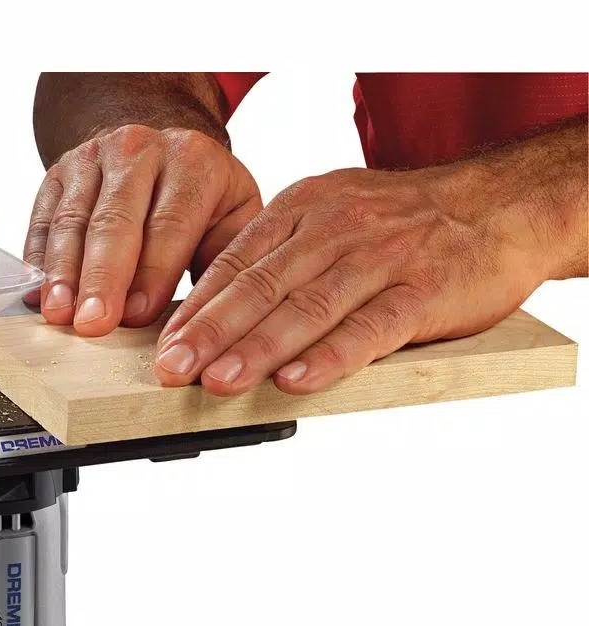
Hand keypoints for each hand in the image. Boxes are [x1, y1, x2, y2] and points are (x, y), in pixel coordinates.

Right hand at [23, 124, 261, 334]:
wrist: (161, 151)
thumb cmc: (203, 201)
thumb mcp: (233, 219)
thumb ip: (224, 262)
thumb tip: (205, 319)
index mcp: (192, 161)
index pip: (169, 223)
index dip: (152, 273)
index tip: (137, 316)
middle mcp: (139, 149)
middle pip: (115, 221)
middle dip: (102, 278)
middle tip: (92, 323)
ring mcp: (93, 157)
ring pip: (73, 220)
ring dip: (63, 273)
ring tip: (59, 315)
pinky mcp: (58, 173)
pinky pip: (43, 219)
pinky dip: (38, 261)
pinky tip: (38, 296)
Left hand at [154, 161, 554, 394]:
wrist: (499, 205)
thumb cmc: (402, 225)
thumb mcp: (331, 219)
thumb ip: (279, 260)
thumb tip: (212, 313)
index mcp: (305, 209)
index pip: (236, 262)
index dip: (196, 308)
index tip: (164, 346)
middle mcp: (337, 228)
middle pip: (261, 285)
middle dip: (210, 332)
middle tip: (172, 369)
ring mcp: (381, 258)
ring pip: (308, 307)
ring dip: (257, 349)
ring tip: (218, 382)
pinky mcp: (423, 291)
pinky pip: (370, 327)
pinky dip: (331, 356)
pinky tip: (296, 381)